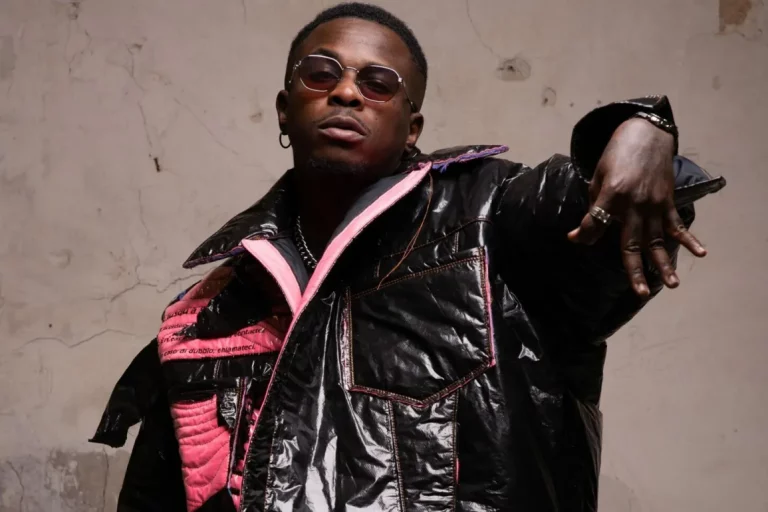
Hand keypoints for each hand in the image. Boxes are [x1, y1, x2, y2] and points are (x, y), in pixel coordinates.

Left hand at [567, 117, 706, 297]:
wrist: (646, 132)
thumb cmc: (616, 154)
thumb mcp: (598, 175)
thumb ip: (595, 203)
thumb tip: (584, 231)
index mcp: (611, 194)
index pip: (595, 222)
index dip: (583, 233)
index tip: (574, 239)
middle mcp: (634, 203)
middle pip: (631, 242)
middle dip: (634, 269)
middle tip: (639, 292)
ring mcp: (653, 204)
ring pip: (658, 240)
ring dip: (664, 263)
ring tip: (672, 284)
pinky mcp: (667, 200)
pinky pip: (677, 224)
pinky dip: (689, 239)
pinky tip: (701, 252)